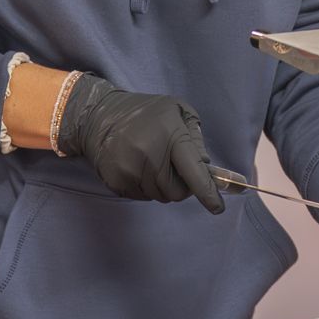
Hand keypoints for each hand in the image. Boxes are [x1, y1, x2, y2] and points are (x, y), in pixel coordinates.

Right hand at [56, 75, 223, 213]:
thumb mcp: (178, 111)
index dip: (207, 192)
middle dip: (182, 184)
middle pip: (177, 192)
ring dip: (162, 185)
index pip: (193, 171)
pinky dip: (145, 187)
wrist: (101, 116)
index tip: (217, 208)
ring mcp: (130, 170)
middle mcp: (150, 155)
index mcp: (171, 135)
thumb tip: (205, 165)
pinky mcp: (116, 181)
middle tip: (173, 165)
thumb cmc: (147, 113)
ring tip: (152, 162)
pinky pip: (142, 197)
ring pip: (160, 196)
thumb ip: (195, 137)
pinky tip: (138, 167)